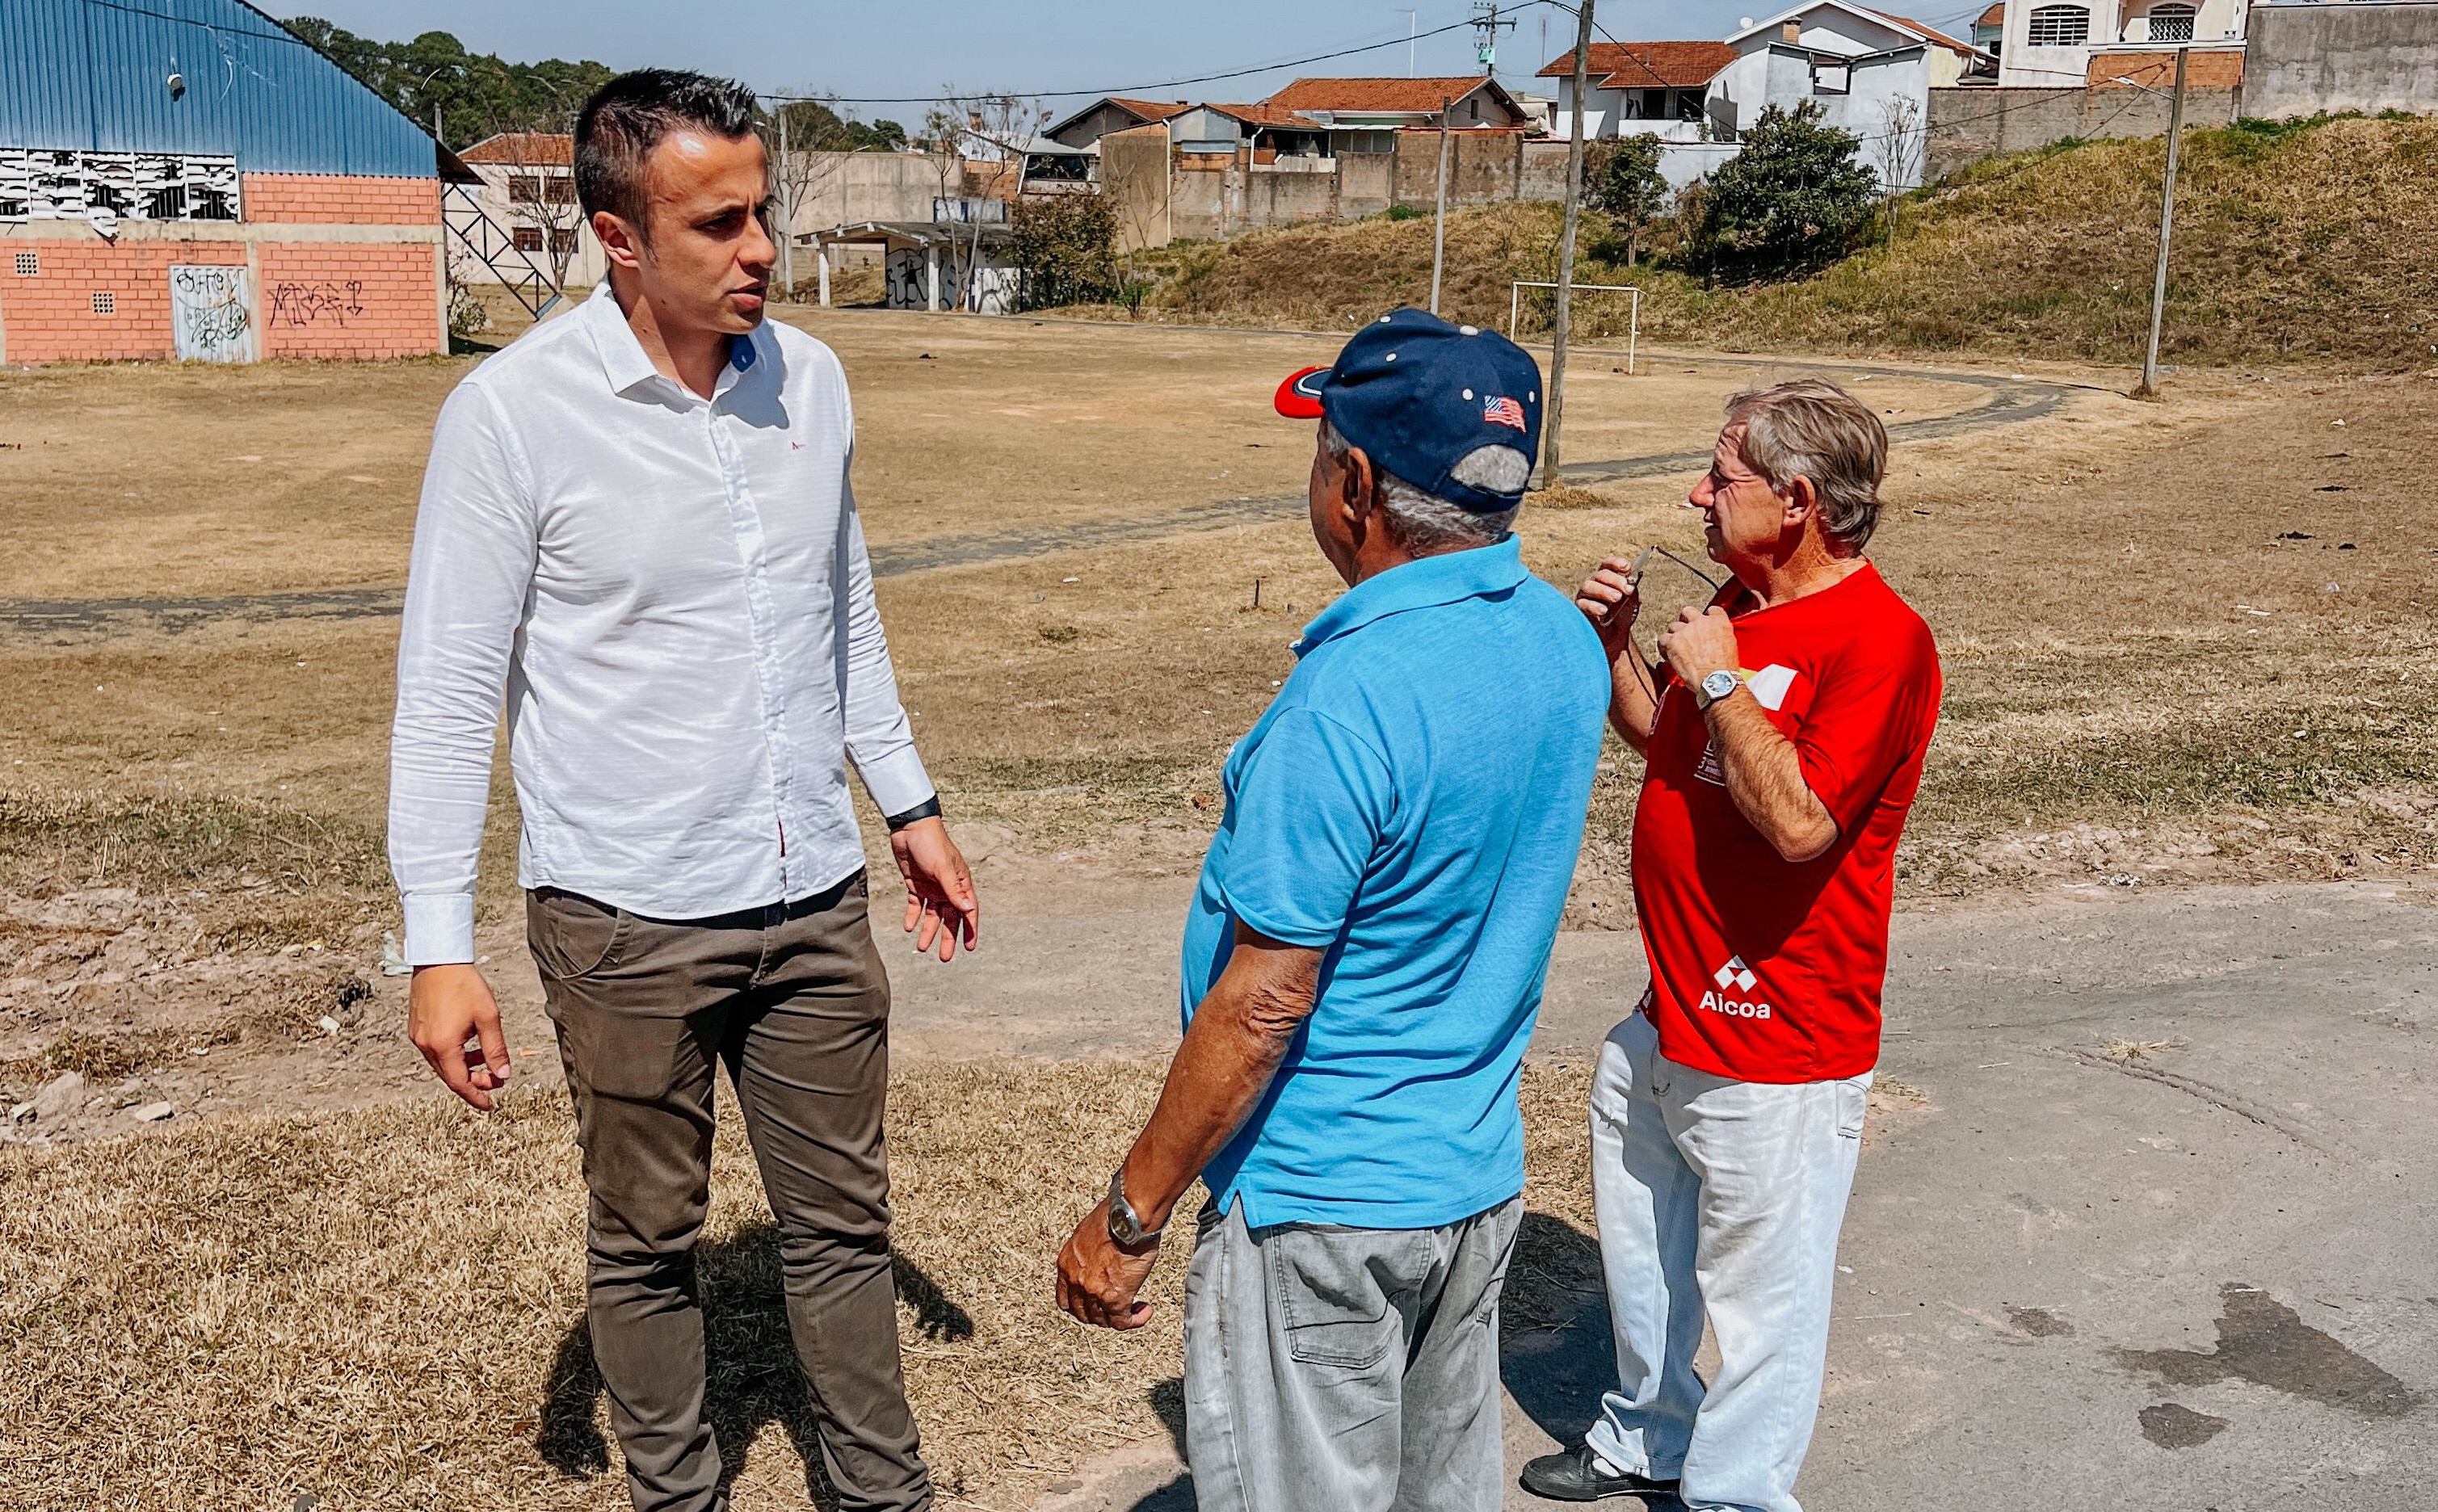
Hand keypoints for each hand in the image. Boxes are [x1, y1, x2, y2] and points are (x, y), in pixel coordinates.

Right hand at [408, 963, 510, 1110]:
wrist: (438, 959)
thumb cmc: (464, 984)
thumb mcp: (488, 1017)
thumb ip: (495, 1049)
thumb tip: (503, 1075)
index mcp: (443, 1046)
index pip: (459, 1083)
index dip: (476, 1097)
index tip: (490, 1106)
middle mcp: (426, 1045)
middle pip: (450, 1076)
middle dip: (473, 1083)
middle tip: (494, 1080)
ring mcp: (418, 1037)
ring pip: (442, 1064)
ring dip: (463, 1068)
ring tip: (484, 1058)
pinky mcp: (416, 1028)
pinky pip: (435, 1051)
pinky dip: (452, 1055)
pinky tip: (468, 1044)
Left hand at [889, 816, 979, 961]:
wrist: (909, 827)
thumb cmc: (931, 843)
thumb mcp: (943, 868)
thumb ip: (954, 890)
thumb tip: (969, 910)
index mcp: (960, 883)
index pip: (968, 911)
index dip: (970, 930)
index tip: (969, 948)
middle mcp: (948, 887)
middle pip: (950, 917)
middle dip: (947, 937)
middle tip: (944, 957)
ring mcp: (932, 886)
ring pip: (932, 915)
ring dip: (928, 931)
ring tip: (921, 947)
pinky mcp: (915, 884)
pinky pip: (915, 905)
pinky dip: (912, 916)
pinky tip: (908, 928)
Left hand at [1056, 1199, 1160, 1330]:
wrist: (1129, 1216)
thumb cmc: (1115, 1216)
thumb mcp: (1088, 1232)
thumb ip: (1087, 1252)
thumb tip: (1099, 1259)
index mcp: (1066, 1264)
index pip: (1065, 1300)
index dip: (1081, 1306)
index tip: (1095, 1303)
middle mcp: (1075, 1281)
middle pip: (1083, 1314)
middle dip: (1100, 1314)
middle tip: (1117, 1307)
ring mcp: (1093, 1292)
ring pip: (1103, 1320)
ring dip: (1118, 1317)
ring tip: (1135, 1307)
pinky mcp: (1115, 1298)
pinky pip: (1123, 1322)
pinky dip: (1135, 1320)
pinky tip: (1145, 1310)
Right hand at [1574, 556, 1641, 661]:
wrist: (1615, 637)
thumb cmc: (1621, 616)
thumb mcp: (1631, 602)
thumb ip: (1631, 591)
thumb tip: (1631, 584)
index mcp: (1607, 578)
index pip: (1608, 564)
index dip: (1616, 563)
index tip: (1627, 567)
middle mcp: (1594, 583)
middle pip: (1600, 574)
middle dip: (1614, 580)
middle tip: (1627, 589)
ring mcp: (1585, 595)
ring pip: (1589, 586)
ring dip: (1604, 590)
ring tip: (1617, 598)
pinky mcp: (1579, 609)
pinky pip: (1583, 604)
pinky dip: (1593, 606)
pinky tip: (1603, 611)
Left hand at [1657, 605, 1739, 691]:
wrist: (1716, 679)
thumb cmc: (1725, 668)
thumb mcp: (1730, 646)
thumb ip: (1720, 636)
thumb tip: (1713, 640)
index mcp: (1719, 622)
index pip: (1712, 611)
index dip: (1706, 618)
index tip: (1704, 626)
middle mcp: (1701, 622)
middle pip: (1688, 612)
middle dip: (1686, 621)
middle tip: (1686, 632)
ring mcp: (1685, 630)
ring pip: (1674, 626)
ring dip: (1675, 636)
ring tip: (1677, 647)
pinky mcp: (1673, 642)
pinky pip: (1663, 639)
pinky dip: (1664, 646)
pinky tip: (1669, 654)